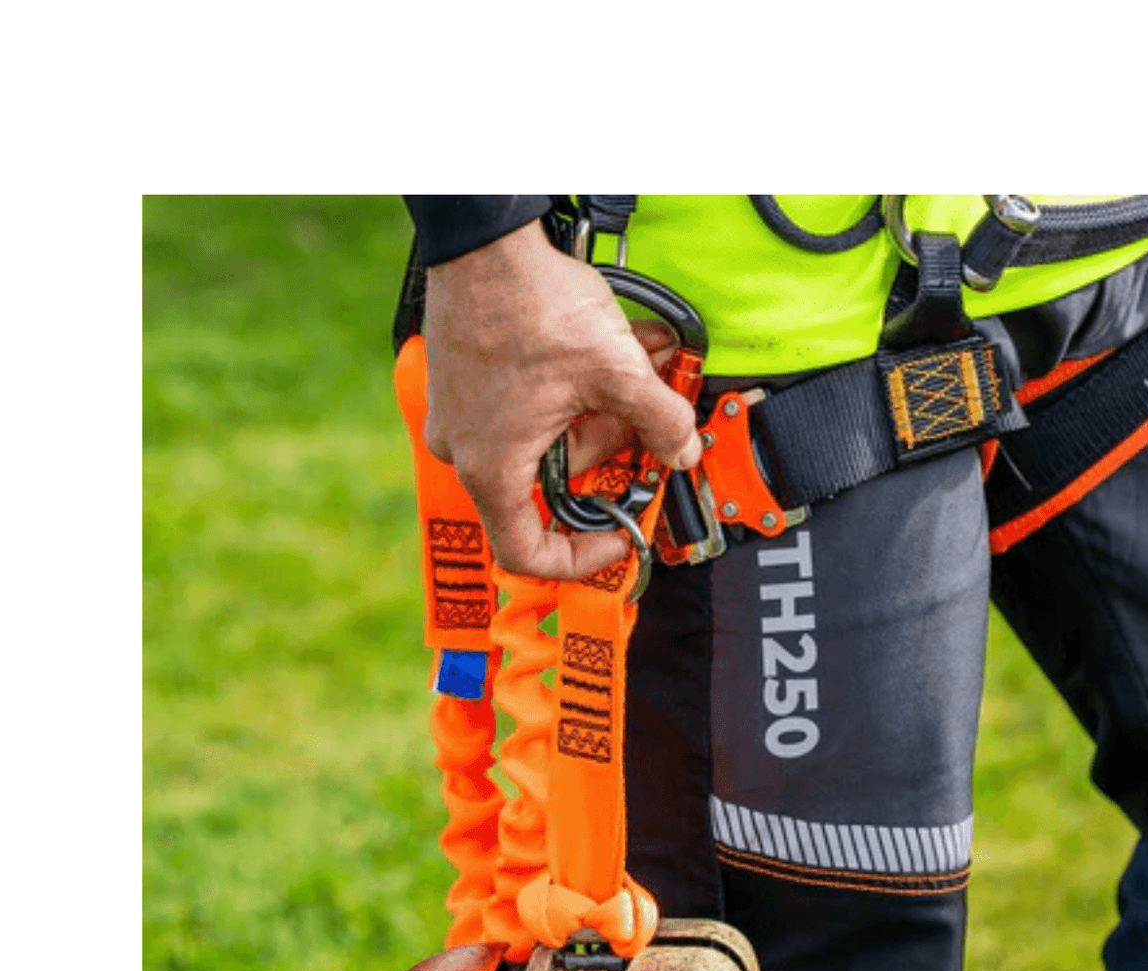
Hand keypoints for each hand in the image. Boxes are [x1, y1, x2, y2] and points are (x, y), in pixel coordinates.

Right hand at [420, 221, 702, 581]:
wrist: (483, 234)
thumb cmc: (527, 302)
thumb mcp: (615, 371)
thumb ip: (661, 422)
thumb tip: (684, 452)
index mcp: (493, 470)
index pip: (528, 552)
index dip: (580, 558)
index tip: (615, 534)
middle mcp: (469, 451)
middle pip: (557, 480)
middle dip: (615, 447)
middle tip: (655, 418)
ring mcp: (464, 414)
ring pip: (551, 435)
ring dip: (605, 407)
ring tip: (650, 364)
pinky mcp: (469, 380)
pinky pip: (532, 403)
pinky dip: (578, 386)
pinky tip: (620, 350)